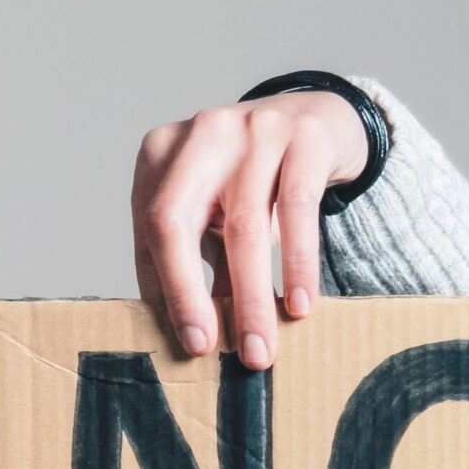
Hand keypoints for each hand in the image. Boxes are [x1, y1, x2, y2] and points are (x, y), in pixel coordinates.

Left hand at [131, 89, 370, 368]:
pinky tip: (299, 305)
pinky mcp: (305, 137)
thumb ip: (198, 260)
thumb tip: (192, 336)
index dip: (164, 290)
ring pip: (243, 227)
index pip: (149, 231)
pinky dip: (297, 264)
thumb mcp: (213, 209)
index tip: (186, 341)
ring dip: (251, 298)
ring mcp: (252, 129)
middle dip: (188, 296)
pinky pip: (298, 210)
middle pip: (176, 223)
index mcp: (161, 153)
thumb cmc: (252, 177)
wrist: (319, 117)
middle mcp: (201, 135)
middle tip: (208, 351)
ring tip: (260, 349)